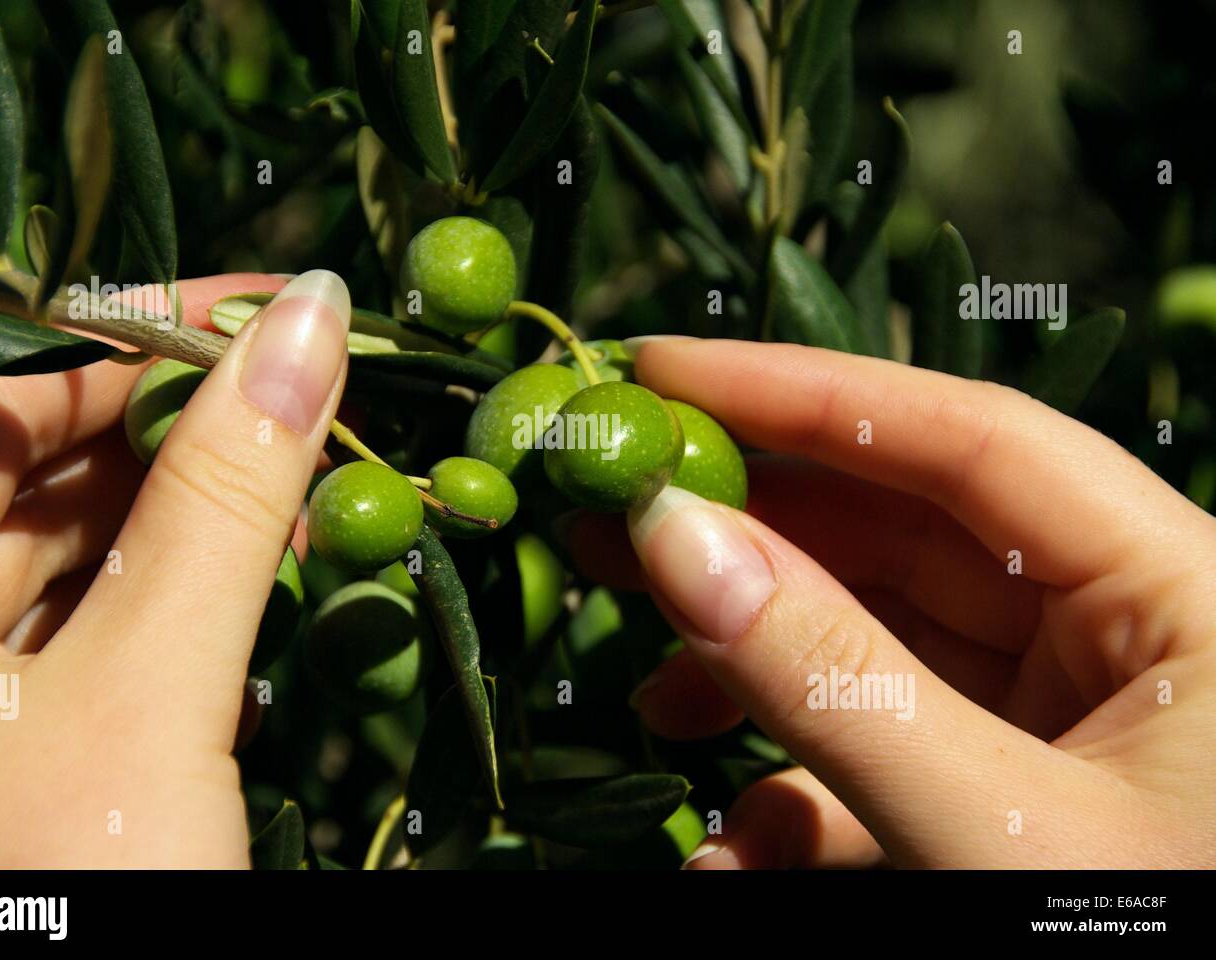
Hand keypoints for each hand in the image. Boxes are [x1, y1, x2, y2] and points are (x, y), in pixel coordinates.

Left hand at [0, 270, 347, 866]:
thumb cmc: (62, 900)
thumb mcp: (150, 690)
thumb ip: (231, 500)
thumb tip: (311, 323)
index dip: (129, 337)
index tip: (266, 307)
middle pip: (30, 460)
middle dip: (175, 421)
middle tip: (306, 383)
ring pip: (73, 537)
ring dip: (193, 503)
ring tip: (302, 467)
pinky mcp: (13, 726)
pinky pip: (95, 610)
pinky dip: (182, 579)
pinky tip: (260, 559)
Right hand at [567, 338, 1215, 867]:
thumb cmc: (1169, 941)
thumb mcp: (997, 829)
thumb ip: (833, 680)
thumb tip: (673, 535)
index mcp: (1186, 590)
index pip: (968, 439)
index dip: (806, 391)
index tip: (664, 374)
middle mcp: (1125, 630)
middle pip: (906, 527)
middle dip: (754, 524)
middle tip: (615, 501)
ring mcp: (1065, 713)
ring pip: (880, 638)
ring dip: (755, 665)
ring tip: (651, 688)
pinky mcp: (1011, 787)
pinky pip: (885, 744)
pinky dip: (798, 782)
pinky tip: (734, 837)